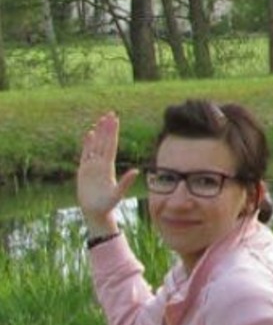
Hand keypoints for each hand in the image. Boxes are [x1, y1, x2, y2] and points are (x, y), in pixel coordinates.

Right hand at [77, 112, 137, 231]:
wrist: (96, 212)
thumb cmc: (107, 205)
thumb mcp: (118, 193)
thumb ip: (126, 182)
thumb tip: (137, 171)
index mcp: (109, 167)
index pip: (112, 145)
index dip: (113, 133)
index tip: (116, 120)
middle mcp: (102, 164)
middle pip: (105, 142)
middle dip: (108, 128)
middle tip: (110, 113)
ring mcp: (93, 166)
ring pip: (96, 145)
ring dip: (98, 133)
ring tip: (100, 119)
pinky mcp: (84, 170)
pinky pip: (85, 154)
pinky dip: (87, 144)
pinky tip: (89, 134)